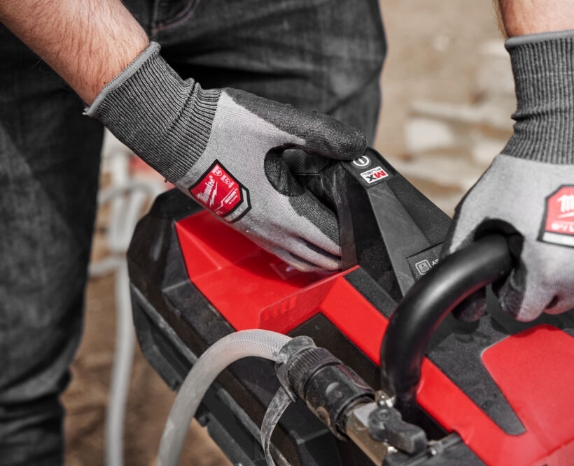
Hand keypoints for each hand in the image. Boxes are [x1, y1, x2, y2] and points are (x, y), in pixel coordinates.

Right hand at [87, 43, 364, 271]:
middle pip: (314, 258)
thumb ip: (320, 135)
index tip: (370, 238)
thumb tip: (355, 146)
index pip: (327, 240)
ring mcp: (251, 229)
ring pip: (294, 260)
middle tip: (362, 251)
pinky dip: (296, 254)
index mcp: (281, 210)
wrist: (171, 133)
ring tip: (338, 255)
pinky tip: (301, 242)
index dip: (352, 242)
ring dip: (319, 260)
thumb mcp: (276, 123)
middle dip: (341, 257)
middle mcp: (267, 228)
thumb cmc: (219, 127)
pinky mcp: (239, 223)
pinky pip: (276, 251)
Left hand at [442, 31, 573, 320]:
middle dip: (542, 280)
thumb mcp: (479, 209)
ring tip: (560, 227)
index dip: (511, 287)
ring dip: (573, 267)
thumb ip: (460, 253)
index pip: (523, 310)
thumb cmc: (527, 167)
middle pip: (557, 302)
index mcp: (547, 272)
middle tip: (536, 243)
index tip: (513, 265)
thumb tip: (462, 300)